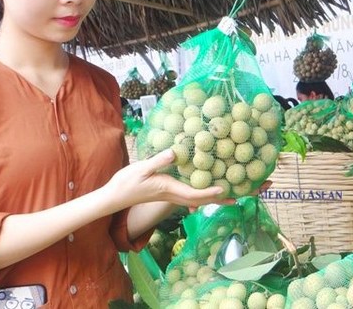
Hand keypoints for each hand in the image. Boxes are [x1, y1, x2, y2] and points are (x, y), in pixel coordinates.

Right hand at [105, 149, 227, 210]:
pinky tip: (207, 192)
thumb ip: (158, 161)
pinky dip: (202, 195)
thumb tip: (175, 152)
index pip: (194, 194)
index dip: (209, 193)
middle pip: (200, 200)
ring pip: (196, 199)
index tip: (224, 189)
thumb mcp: (141, 168)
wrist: (115, 196)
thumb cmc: (126, 182)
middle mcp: (172, 194)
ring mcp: (170, 195)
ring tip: (229, 196)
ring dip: (213, 198)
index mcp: (169, 189)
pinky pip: (189, 196)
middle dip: (218, 200)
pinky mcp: (167, 192)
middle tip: (237, 198)